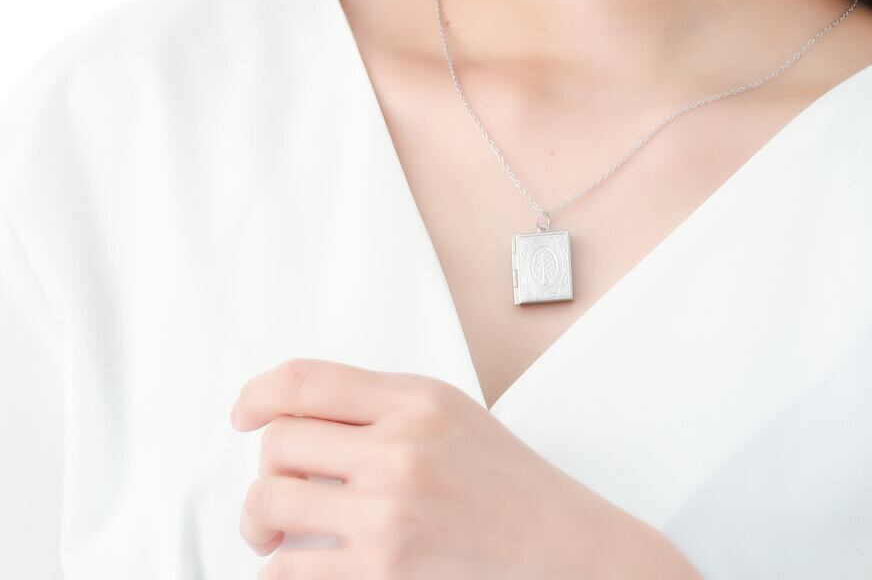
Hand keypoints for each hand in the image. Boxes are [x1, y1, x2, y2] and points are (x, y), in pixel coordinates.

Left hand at [229, 357, 699, 577]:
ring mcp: (388, 514)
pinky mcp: (382, 572)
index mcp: (416, 400)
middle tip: (277, 489)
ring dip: (261, 523)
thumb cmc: (506, 484)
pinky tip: (303, 565)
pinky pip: (288, 570)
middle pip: (280, 443)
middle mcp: (399, 449)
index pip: (308, 380)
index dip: (259, 394)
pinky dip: (281, 571)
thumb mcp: (451, 415)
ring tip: (276, 533)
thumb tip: (298, 415)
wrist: (558, 545)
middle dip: (267, 469)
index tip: (244, 412)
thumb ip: (382, 407)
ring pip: (270, 503)